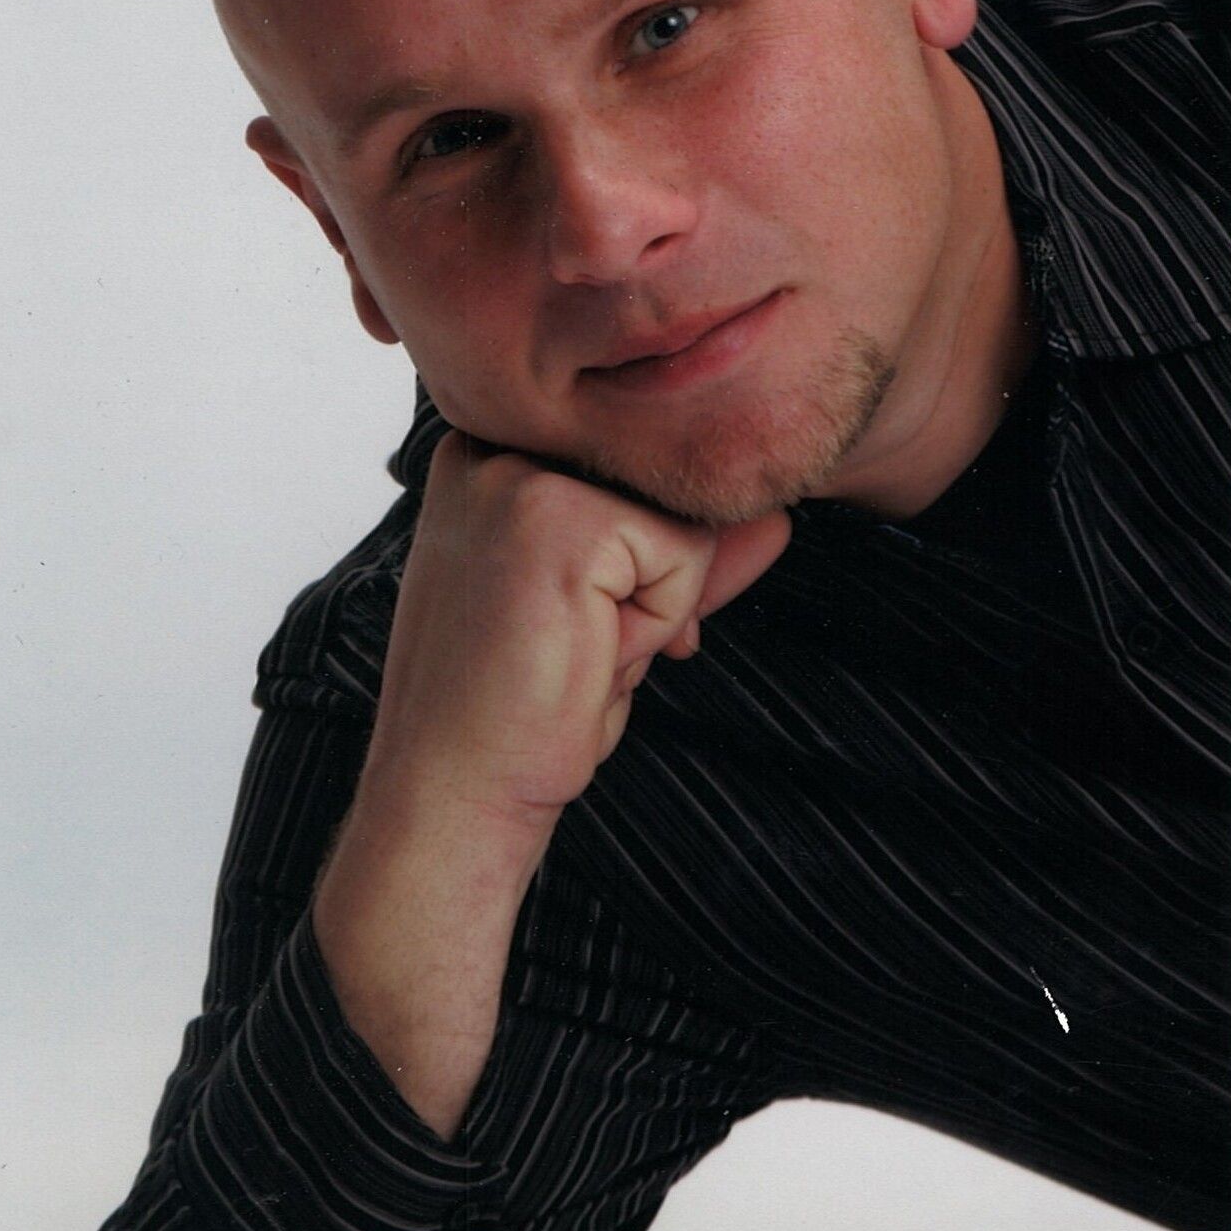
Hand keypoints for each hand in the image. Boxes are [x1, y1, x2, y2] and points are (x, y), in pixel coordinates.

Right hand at [362, 432, 791, 853]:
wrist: (451, 789)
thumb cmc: (515, 707)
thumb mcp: (609, 609)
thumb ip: (680, 552)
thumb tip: (778, 517)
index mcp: (486, 451)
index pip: (631, 466)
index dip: (634, 559)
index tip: (564, 623)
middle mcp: (493, 441)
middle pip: (659, 482)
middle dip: (647, 580)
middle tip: (566, 647)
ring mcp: (520, 474)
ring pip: (678, 517)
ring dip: (651, 604)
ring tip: (571, 650)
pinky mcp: (558, 517)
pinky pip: (683, 553)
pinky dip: (654, 623)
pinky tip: (580, 656)